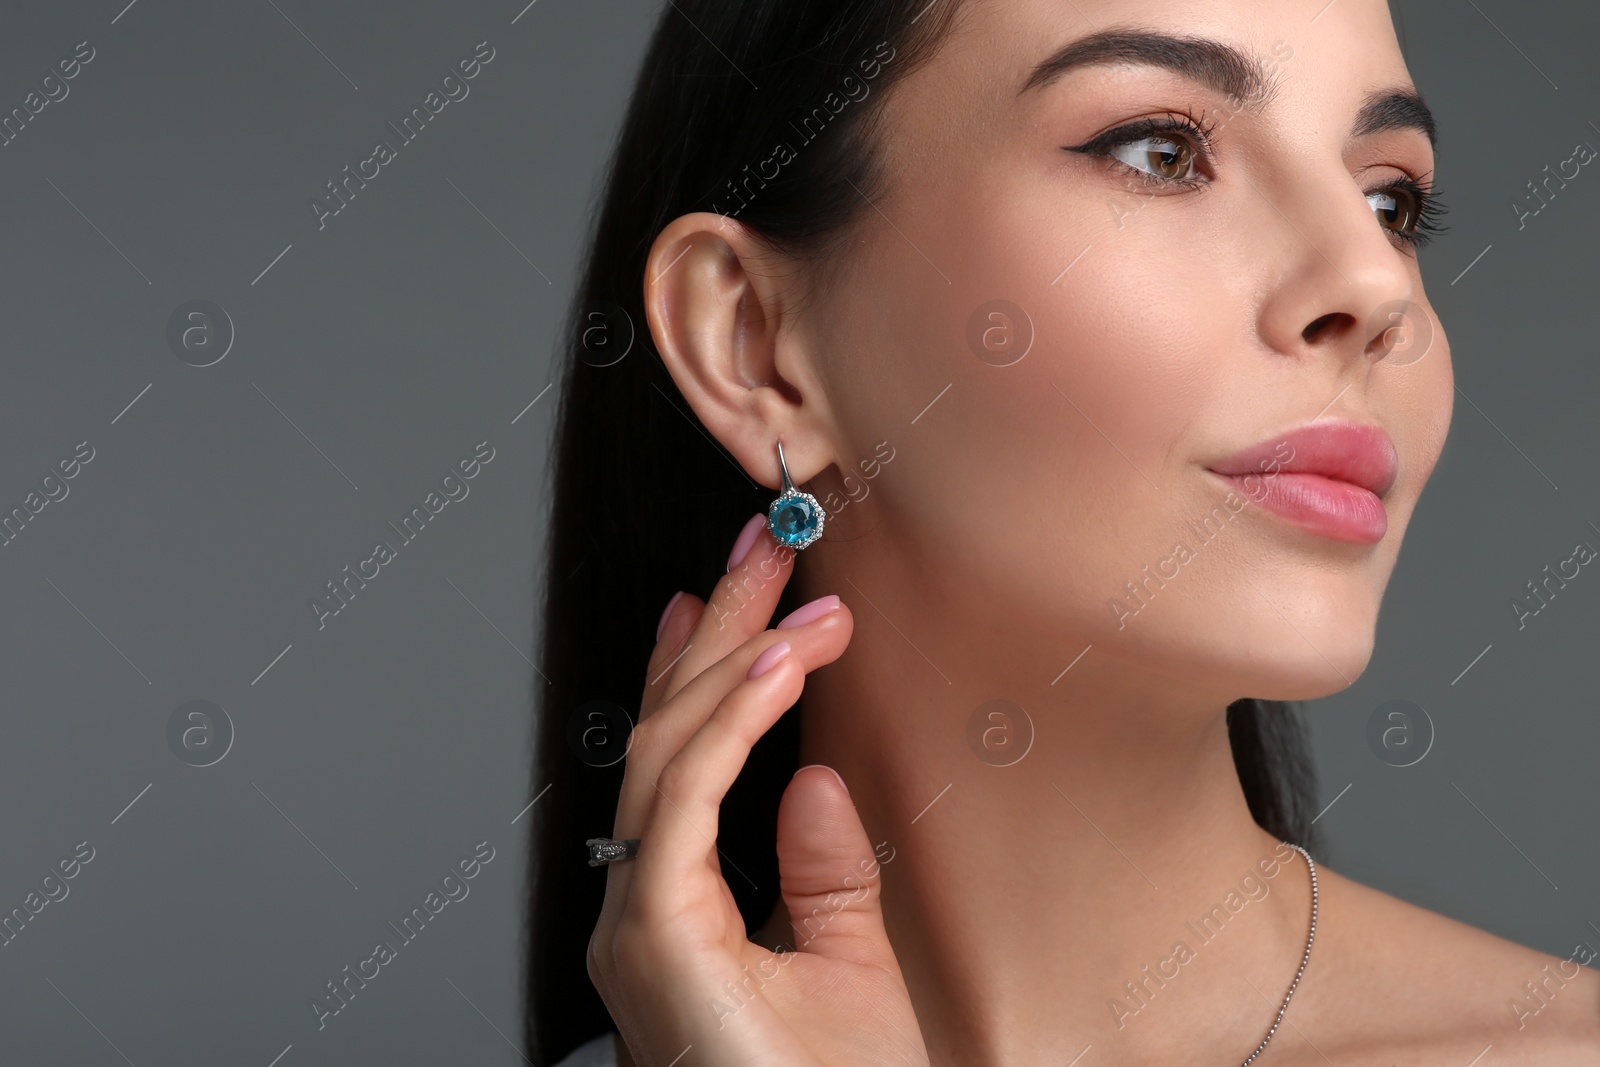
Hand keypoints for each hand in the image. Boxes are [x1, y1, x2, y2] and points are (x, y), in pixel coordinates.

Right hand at [585, 514, 929, 1066]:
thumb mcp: (846, 960)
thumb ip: (821, 869)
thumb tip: (816, 778)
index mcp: (673, 908)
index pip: (679, 760)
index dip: (702, 668)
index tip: (736, 595)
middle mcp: (640, 905)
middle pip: (668, 734)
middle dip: (717, 630)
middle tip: (763, 547)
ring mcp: (638, 918)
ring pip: (669, 749)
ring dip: (733, 651)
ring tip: (790, 583)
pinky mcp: (655, 933)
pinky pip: (688, 798)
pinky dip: (733, 719)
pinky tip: (780, 661)